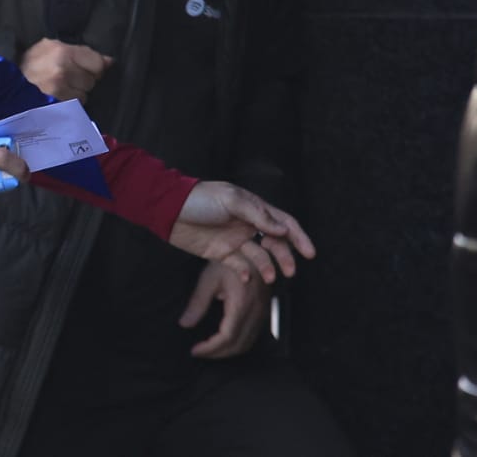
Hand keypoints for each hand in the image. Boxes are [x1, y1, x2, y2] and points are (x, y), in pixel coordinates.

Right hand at [19, 38, 112, 99]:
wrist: (5, 82)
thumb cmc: (30, 63)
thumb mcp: (51, 47)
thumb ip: (81, 52)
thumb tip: (110, 62)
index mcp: (62, 52)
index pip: (98, 64)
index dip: (94, 66)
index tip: (86, 68)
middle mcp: (62, 70)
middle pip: (92, 80)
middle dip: (84, 80)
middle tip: (68, 77)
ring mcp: (58, 90)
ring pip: (85, 95)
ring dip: (77, 93)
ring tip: (61, 87)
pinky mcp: (55, 105)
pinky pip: (74, 106)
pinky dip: (69, 103)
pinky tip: (58, 97)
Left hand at [167, 181, 314, 282]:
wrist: (167, 208)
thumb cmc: (199, 198)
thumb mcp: (230, 200)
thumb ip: (257, 215)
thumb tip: (283, 230)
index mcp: (253, 208)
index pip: (283, 222)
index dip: (298, 237)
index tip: (310, 253)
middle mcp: (246, 224)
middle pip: (274, 243)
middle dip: (285, 256)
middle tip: (290, 271)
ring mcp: (234, 239)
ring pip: (258, 256)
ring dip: (266, 267)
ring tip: (270, 277)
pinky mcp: (219, 253)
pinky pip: (238, 265)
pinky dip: (244, 272)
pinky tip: (246, 277)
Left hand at [179, 258, 270, 357]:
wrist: (255, 248)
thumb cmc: (230, 259)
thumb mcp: (209, 278)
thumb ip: (197, 303)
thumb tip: (184, 324)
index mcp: (241, 305)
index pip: (226, 337)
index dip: (210, 348)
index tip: (194, 350)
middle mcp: (256, 312)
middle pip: (238, 345)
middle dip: (217, 353)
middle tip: (199, 352)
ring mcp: (263, 313)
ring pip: (248, 343)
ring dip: (228, 351)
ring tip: (209, 349)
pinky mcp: (265, 311)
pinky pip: (253, 335)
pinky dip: (238, 344)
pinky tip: (224, 341)